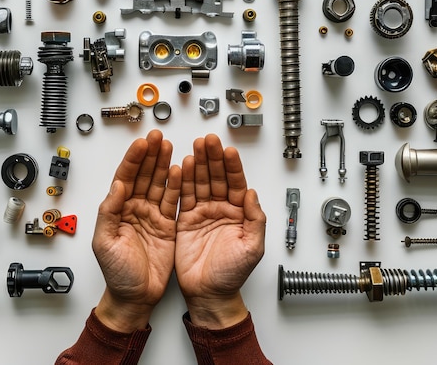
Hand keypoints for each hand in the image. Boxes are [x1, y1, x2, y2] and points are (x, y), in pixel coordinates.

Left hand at [93, 129, 181, 332]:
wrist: (135, 298)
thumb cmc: (117, 274)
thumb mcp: (105, 243)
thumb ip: (109, 213)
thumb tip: (116, 186)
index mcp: (118, 209)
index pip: (126, 177)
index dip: (134, 159)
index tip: (142, 143)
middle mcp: (135, 208)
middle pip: (143, 174)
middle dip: (150, 154)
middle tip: (157, 136)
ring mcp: (152, 215)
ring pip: (158, 182)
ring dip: (163, 163)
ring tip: (169, 145)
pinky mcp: (167, 224)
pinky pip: (172, 200)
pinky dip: (177, 185)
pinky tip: (180, 170)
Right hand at [176, 134, 265, 328]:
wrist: (209, 295)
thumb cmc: (232, 275)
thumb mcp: (252, 248)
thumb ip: (255, 220)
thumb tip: (254, 194)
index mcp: (238, 212)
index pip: (236, 182)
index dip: (232, 166)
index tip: (228, 150)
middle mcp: (220, 208)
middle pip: (216, 176)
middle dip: (212, 157)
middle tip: (208, 141)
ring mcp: (202, 212)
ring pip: (199, 181)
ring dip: (197, 163)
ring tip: (195, 147)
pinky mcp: (185, 219)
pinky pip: (184, 195)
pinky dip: (182, 180)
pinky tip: (181, 166)